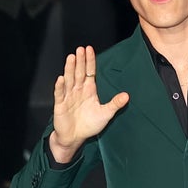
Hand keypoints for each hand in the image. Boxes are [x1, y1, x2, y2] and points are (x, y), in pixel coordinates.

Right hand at [49, 46, 128, 162]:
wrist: (75, 137)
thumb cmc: (89, 125)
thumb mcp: (105, 114)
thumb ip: (115, 104)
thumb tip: (127, 96)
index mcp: (89, 90)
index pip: (89, 72)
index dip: (89, 61)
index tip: (89, 49)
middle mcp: (78, 90)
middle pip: (79, 73)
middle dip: (80, 61)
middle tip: (80, 49)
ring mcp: (68, 96)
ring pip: (69, 80)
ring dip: (70, 69)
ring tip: (71, 58)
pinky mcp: (60, 105)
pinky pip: (60, 94)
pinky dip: (60, 87)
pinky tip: (61, 79)